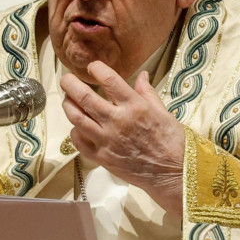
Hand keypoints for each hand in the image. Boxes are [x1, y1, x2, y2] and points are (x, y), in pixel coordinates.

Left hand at [60, 60, 184, 214]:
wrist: (173, 172)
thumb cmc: (172, 141)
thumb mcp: (163, 112)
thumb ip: (147, 92)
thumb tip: (142, 75)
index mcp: (135, 107)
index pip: (109, 80)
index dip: (96, 69)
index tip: (93, 66)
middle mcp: (118, 122)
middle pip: (85, 98)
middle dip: (71, 84)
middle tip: (66, 79)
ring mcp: (107, 141)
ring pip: (77, 119)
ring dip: (68, 106)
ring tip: (67, 99)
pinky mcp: (102, 158)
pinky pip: (80, 142)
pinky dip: (75, 132)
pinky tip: (77, 126)